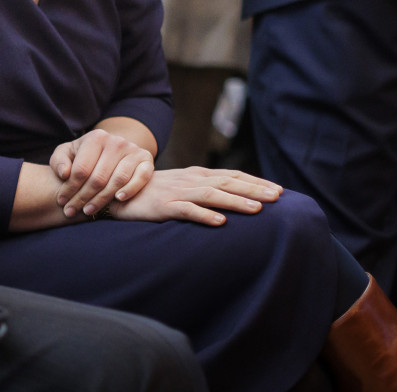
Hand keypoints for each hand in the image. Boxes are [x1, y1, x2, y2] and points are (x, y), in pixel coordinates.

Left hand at [51, 129, 154, 217]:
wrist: (112, 150)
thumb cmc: (84, 155)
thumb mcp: (67, 153)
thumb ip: (59, 161)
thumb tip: (63, 173)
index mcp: (96, 137)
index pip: (81, 169)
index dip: (69, 188)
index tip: (61, 201)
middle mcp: (116, 141)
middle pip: (98, 178)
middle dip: (82, 198)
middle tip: (71, 211)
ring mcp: (133, 150)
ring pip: (117, 180)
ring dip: (101, 199)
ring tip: (88, 211)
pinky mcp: (147, 159)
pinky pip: (141, 177)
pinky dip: (131, 189)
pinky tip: (118, 199)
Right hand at [109, 167, 283, 225]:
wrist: (117, 192)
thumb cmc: (153, 192)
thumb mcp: (181, 186)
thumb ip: (204, 188)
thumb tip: (233, 198)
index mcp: (196, 174)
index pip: (232, 175)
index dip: (255, 182)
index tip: (279, 190)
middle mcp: (190, 180)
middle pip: (227, 183)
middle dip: (254, 189)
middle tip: (278, 197)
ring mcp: (177, 192)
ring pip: (211, 195)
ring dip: (236, 201)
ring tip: (258, 210)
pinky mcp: (163, 206)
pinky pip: (186, 211)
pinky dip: (204, 215)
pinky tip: (220, 223)